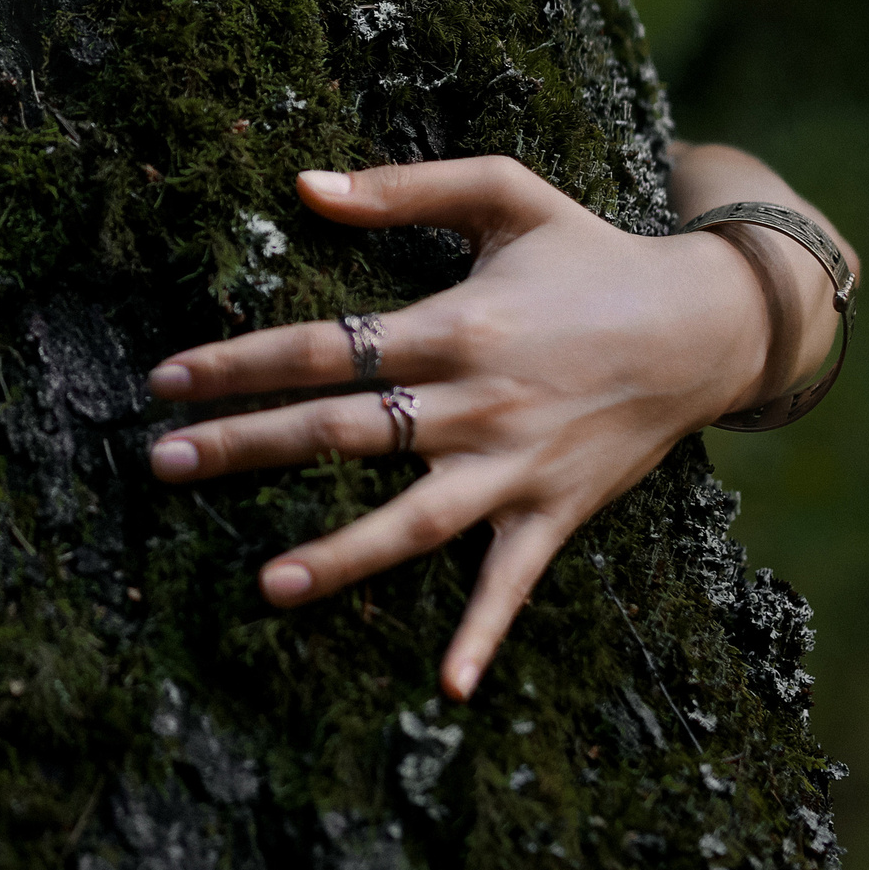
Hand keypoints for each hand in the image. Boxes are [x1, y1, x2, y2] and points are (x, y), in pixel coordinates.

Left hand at [145, 157, 807, 701]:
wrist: (705, 325)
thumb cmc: (591, 254)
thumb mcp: (506, 193)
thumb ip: (402, 188)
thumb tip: (303, 184)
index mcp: (453, 324)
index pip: (324, 345)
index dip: (239, 361)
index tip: (165, 380)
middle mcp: (475, 401)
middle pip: (344, 430)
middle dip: (247, 447)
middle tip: (162, 463)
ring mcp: (514, 465)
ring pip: (413, 520)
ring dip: (341, 556)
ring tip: (266, 586)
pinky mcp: (553, 512)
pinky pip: (512, 582)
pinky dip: (483, 633)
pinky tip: (447, 685)